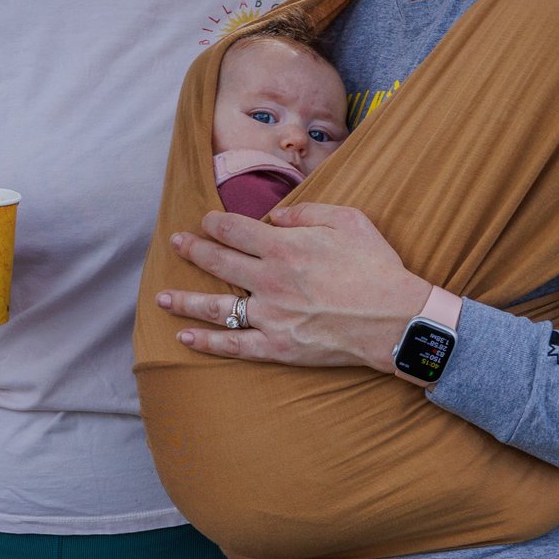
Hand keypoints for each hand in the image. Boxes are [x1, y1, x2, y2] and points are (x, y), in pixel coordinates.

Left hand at [158, 202, 429, 371]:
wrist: (398, 318)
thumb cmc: (378, 267)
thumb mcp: (350, 221)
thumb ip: (309, 212)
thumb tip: (276, 216)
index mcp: (284, 247)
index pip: (234, 230)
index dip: (215, 224)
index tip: (206, 221)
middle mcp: (269, 279)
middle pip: (218, 262)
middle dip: (193, 250)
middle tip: (175, 244)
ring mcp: (270, 315)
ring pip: (216, 306)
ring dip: (184, 300)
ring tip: (160, 298)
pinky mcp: (277, 346)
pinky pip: (233, 345)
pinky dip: (206, 342)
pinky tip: (184, 337)